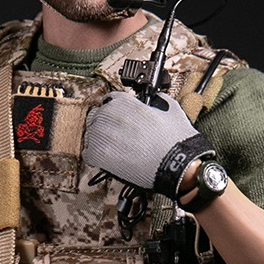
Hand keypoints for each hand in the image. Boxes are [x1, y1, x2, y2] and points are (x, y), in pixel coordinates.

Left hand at [83, 91, 214, 198]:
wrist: (176, 164)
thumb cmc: (176, 139)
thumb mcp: (172, 110)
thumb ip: (159, 101)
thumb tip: (156, 99)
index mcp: (126, 103)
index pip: (109, 100)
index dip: (114, 110)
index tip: (118, 119)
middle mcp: (112, 116)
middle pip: (96, 116)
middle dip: (105, 125)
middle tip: (116, 137)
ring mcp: (104, 136)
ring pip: (90, 134)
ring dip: (99, 141)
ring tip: (112, 149)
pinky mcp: (100, 156)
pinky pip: (88, 153)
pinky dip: (95, 157)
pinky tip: (107, 160)